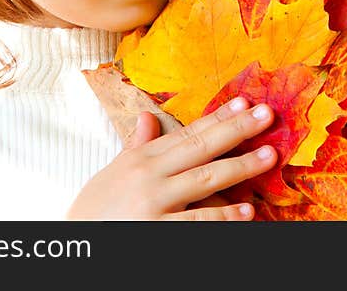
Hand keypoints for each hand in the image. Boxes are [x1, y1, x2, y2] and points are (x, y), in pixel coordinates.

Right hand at [65, 96, 276, 219]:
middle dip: (236, 130)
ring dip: (239, 168)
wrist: (77, 244)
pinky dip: (223, 217)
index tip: (244, 102)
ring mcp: (153, 204)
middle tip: (267, 115)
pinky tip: (246, 211)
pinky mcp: (156, 232)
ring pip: (204, 181)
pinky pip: (197, 223)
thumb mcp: (114, 172)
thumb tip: (149, 117)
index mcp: (141, 159)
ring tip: (269, 157)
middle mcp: (148, 176)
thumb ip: (137, 146)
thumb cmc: (96, 209)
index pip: (186, 132)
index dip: (217, 117)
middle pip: (200, 148)